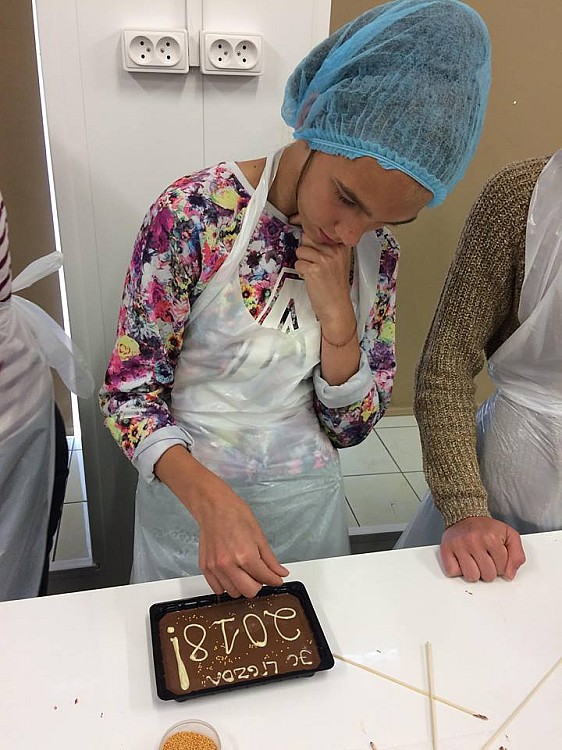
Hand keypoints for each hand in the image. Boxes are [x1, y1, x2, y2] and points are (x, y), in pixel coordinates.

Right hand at [197, 487, 288, 597]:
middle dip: (259, 585)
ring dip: (242, 586)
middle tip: (260, 575)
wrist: (214, 507)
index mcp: (245, 555)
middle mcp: (229, 564)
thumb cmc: (235, 515)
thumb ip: (270, 559)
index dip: (275, 580)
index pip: (265, 578)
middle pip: (249, 592)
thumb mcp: (259, 536)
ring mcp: (215, 567)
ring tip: (244, 572)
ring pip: (234, 593)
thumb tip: (280, 573)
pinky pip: (217, 589)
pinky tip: (232, 574)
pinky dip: (227, 585)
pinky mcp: (205, 568)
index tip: (277, 580)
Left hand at [290, 214, 354, 331]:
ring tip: (313, 272)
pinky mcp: (314, 270)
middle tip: (313, 262)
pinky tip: (310, 279)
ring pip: (301, 250)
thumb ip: (326, 246)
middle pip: (308, 237)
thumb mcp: (337, 261)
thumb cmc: (335, 286)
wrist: (337, 307)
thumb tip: (305, 230)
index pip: (320, 227)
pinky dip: (301, 272)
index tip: (300, 226)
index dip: (308, 228)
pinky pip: (298, 263)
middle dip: (306, 249)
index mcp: (342, 246)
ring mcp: (325, 259)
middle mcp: (335, 250)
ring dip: (302, 262)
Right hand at [440, 516, 525, 581]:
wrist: (465, 515)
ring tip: (474, 560)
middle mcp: (474, 541)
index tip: (495, 556)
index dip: (501, 565)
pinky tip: (462, 560)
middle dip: (488, 570)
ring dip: (474, 572)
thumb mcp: (509, 535)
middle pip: (487, 575)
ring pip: (471, 576)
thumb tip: (510, 575)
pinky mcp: (446, 549)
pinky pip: (453, 572)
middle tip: (484, 559)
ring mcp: (459, 545)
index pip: (502, 569)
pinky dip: (457, 570)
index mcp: (491, 538)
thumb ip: (517, 555)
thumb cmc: (486, 527)